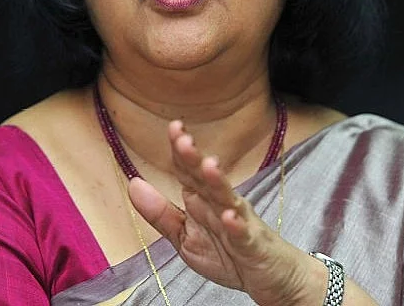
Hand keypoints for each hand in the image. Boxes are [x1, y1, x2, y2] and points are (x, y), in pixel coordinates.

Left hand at [127, 120, 313, 305]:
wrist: (270, 276)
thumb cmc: (228, 253)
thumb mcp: (184, 236)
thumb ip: (159, 212)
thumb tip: (133, 183)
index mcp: (202, 200)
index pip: (188, 170)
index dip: (180, 150)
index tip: (173, 127)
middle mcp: (221, 203)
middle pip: (206, 178)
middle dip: (195, 159)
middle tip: (184, 139)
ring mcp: (239, 221)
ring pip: (227, 198)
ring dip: (218, 182)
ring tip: (209, 166)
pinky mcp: (252, 244)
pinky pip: (243, 233)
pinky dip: (237, 226)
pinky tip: (230, 217)